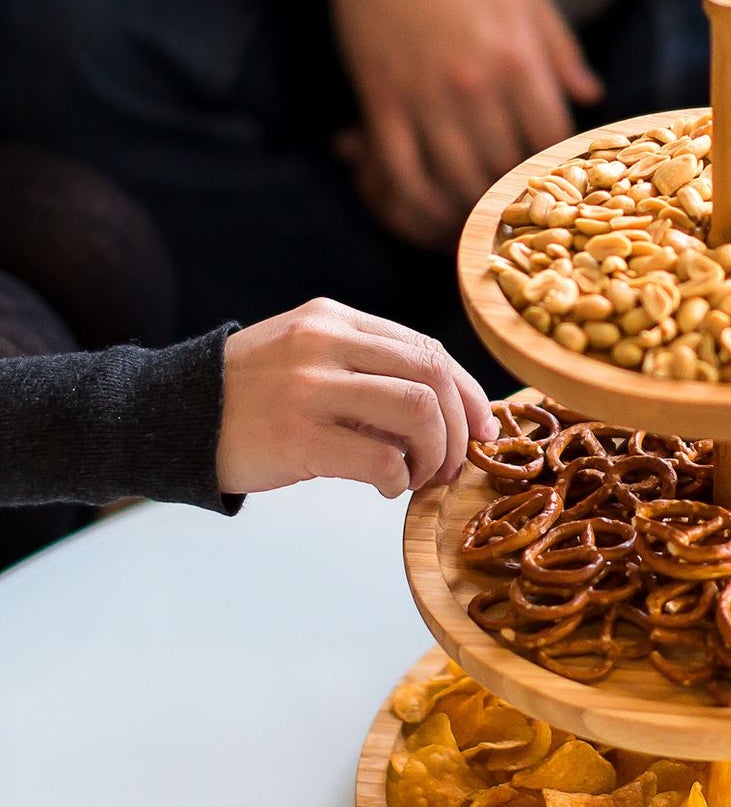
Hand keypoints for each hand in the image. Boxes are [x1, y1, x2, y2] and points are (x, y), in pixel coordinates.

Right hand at [216, 299, 500, 496]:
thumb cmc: (253, 397)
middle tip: (455, 464)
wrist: (172, 418)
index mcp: (335, 319)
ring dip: (436, 453)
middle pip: (432, 375)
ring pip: (418, 410)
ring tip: (421, 477)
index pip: (428, 349)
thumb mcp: (308, 357)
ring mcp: (311, 388)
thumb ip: (369, 368)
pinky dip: (400, 478)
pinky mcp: (299, 437)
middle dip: (461, 426)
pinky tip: (387, 487)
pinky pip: (382, 458)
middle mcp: (326, 343)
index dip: (468, 394)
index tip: (481, 430)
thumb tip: (454, 413)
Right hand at [291, 0, 602, 248]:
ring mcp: (426, 99)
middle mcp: (475, 86)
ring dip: (471, 213)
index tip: (558, 185)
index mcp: (518, 58)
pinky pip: (403, 176)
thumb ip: (561, 48)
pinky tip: (434, 215)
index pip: (551, 141)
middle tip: (519, 215)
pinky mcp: (382, 104)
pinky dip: (419, 206)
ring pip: (457, 184)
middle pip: (506, 172)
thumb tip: (591, 96)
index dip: (557, 172)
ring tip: (481, 222)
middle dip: (515, 200)